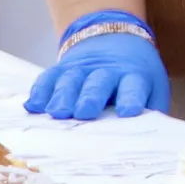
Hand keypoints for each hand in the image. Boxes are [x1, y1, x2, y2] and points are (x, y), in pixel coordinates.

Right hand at [25, 9, 168, 119]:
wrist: (116, 39)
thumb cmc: (135, 78)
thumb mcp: (152, 89)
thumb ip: (151, 112)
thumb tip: (150, 144)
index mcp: (134, 76)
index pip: (134, 86)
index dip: (131, 97)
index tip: (128, 111)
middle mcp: (107, 71)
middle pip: (98, 82)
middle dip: (91, 97)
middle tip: (84, 112)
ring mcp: (82, 68)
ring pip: (71, 79)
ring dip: (63, 95)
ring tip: (57, 112)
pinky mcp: (62, 68)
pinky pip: (49, 77)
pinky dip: (40, 90)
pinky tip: (33, 105)